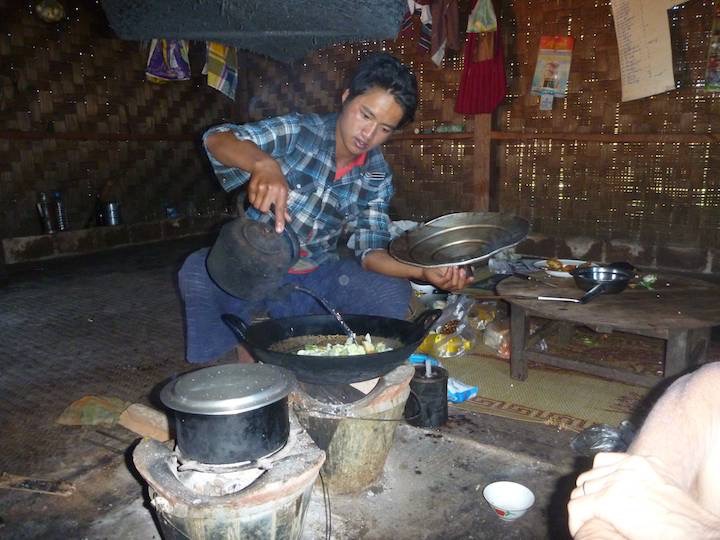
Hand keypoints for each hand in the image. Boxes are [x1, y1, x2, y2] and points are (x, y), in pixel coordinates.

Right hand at [247, 157, 291, 231]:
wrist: (265, 166)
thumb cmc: (277, 181)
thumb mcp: (284, 191)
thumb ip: (284, 206)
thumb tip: (288, 220)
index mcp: (281, 192)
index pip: (280, 209)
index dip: (279, 220)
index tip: (279, 230)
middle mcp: (271, 190)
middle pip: (264, 209)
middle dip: (264, 208)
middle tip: (267, 202)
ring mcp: (261, 187)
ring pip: (256, 206)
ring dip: (259, 204)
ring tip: (263, 196)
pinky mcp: (252, 186)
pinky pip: (251, 200)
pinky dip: (253, 199)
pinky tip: (257, 192)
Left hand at [420, 266, 473, 291]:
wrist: (428, 269)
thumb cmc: (439, 269)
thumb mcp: (452, 268)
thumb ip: (461, 269)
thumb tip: (471, 268)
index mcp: (454, 284)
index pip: (463, 285)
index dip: (468, 282)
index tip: (472, 277)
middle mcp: (450, 286)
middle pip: (459, 286)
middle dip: (462, 278)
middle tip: (463, 270)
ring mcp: (444, 286)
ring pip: (454, 283)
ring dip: (456, 274)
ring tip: (455, 267)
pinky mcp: (439, 283)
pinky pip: (447, 279)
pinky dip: (449, 273)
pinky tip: (449, 268)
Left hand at [568, 452, 713, 539]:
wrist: (694, 533)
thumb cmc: (685, 520)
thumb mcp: (664, 489)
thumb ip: (641, 484)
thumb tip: (626, 495)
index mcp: (640, 463)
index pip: (602, 462)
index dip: (597, 481)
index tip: (598, 496)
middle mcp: (626, 467)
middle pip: (588, 478)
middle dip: (588, 496)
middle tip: (592, 513)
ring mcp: (616, 482)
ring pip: (580, 493)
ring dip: (583, 510)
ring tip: (588, 523)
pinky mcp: (608, 501)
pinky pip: (577, 509)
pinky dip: (576, 522)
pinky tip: (581, 530)